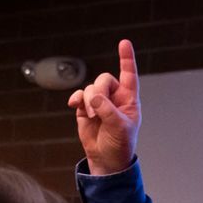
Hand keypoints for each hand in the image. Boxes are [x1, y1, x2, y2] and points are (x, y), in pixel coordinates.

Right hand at [67, 39, 141, 174]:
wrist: (106, 159)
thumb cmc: (120, 144)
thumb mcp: (119, 127)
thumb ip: (107, 110)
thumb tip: (92, 97)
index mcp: (129, 99)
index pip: (129, 75)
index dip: (126, 59)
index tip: (124, 43)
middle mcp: (114, 97)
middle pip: (104, 79)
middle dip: (98, 91)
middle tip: (96, 109)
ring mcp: (99, 102)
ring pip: (90, 88)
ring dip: (88, 102)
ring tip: (92, 117)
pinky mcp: (84, 109)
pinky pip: (78, 96)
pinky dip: (76, 99)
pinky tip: (73, 105)